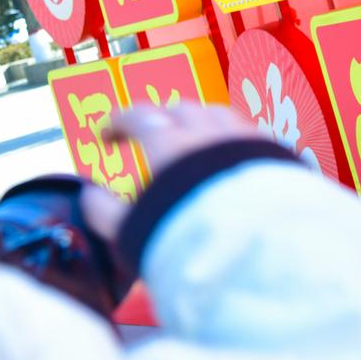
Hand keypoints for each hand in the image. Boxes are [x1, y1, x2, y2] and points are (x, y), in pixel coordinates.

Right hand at [80, 104, 265, 239]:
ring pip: (216, 114)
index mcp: (170, 146)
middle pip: (179, 110)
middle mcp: (208, 134)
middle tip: (146, 135)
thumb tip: (88, 194)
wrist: (258, 250)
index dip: (118, 122)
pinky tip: (225, 153)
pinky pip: (245, 131)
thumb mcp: (133, 232)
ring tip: (187, 139)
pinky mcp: (272, 152)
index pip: (139, 117)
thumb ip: (104, 212)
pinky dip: (227, 135)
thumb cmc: (190, 241)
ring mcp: (244, 139)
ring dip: (196, 121)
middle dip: (158, 118)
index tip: (106, 135)